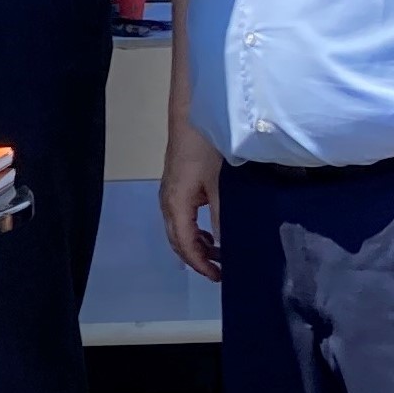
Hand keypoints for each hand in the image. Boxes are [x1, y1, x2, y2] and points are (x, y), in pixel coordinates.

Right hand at [158, 121, 223, 281]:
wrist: (192, 116)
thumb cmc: (205, 148)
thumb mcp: (218, 183)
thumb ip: (221, 215)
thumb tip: (226, 244)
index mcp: (176, 204)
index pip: (184, 244)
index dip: (200, 263)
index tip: (218, 276)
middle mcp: (168, 203)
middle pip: (177, 240)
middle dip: (196, 259)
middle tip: (218, 272)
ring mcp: (170, 194)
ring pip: (178, 230)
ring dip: (195, 245)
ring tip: (217, 255)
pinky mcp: (177, 186)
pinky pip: (182, 218)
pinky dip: (194, 231)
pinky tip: (209, 232)